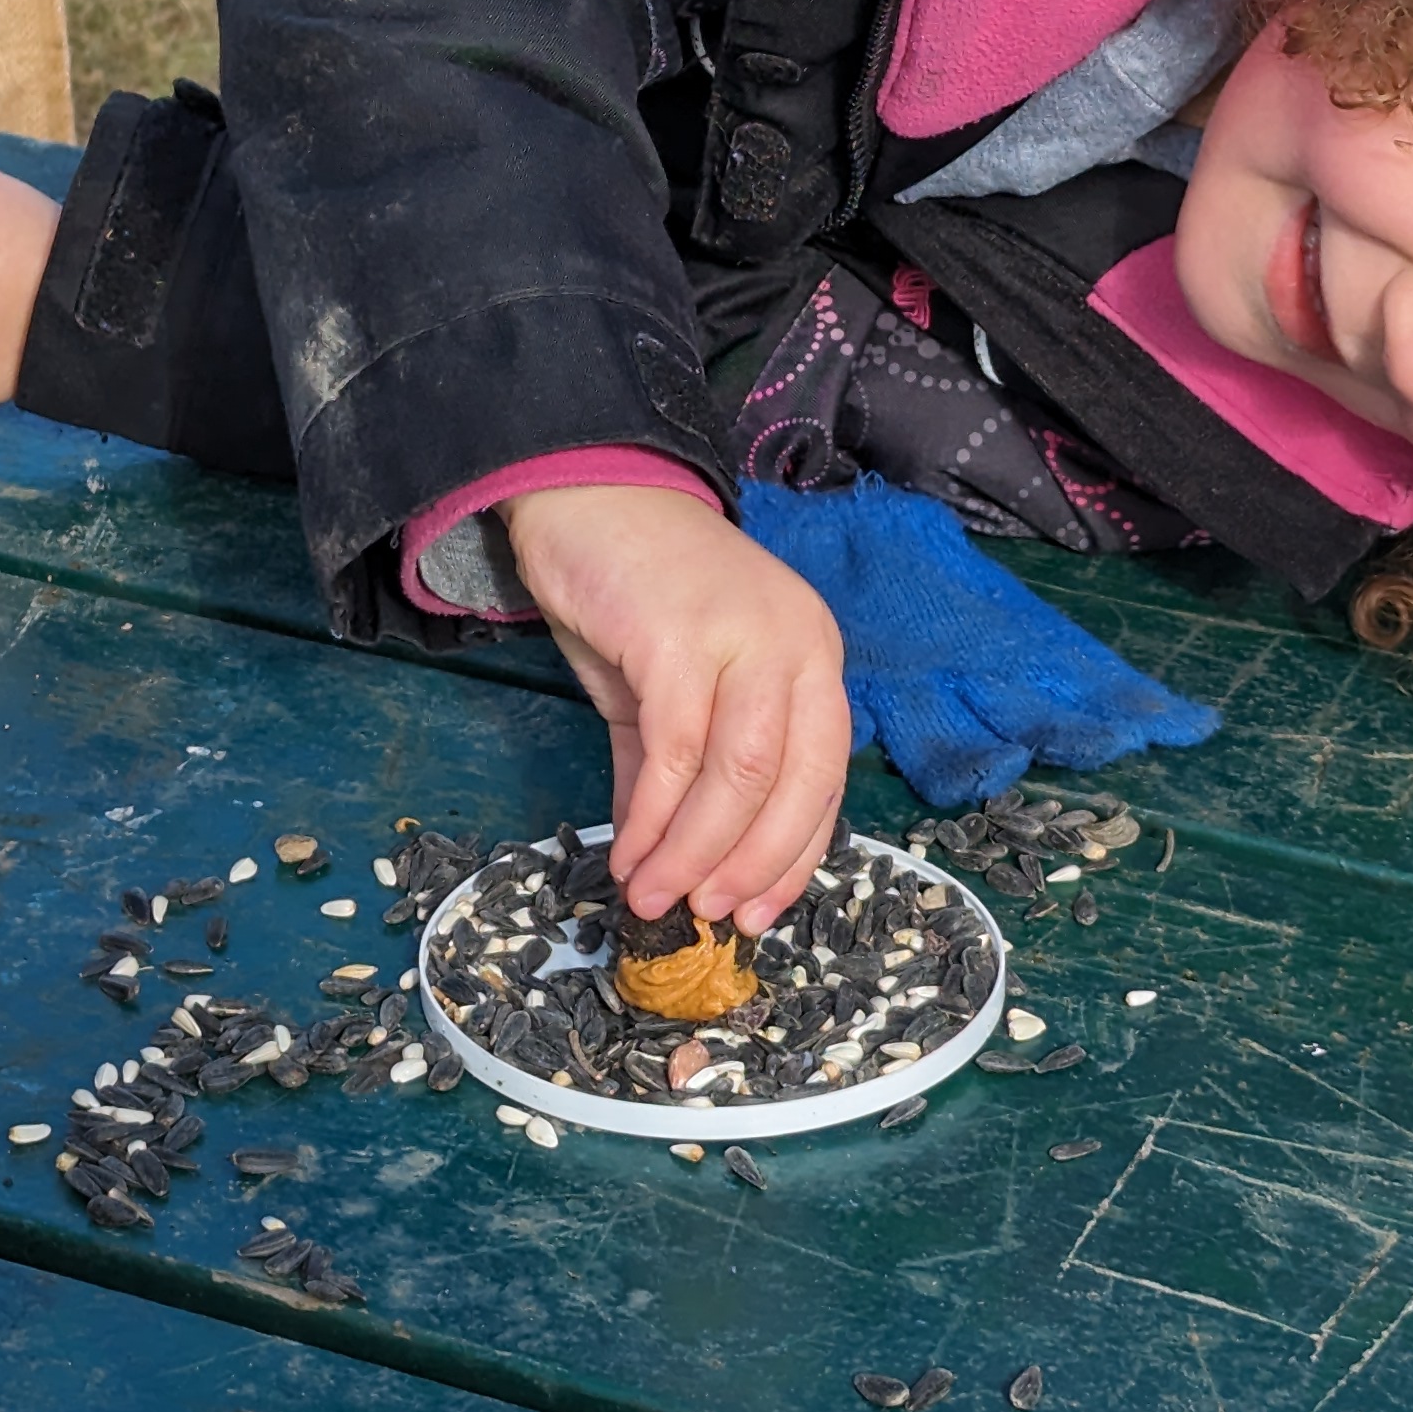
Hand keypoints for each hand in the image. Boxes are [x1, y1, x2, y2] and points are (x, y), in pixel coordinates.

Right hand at [498, 483, 850, 933]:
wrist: (587, 494)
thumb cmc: (636, 593)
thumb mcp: (670, 692)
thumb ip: (675, 775)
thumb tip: (664, 864)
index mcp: (813, 660)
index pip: (825, 779)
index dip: (792, 857)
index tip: (755, 917)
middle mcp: (798, 646)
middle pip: (794, 783)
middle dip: (750, 864)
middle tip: (704, 914)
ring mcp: (746, 636)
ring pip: (739, 775)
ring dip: (694, 850)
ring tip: (653, 895)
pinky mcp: (682, 635)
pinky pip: (675, 749)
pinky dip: (652, 813)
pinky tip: (627, 849)